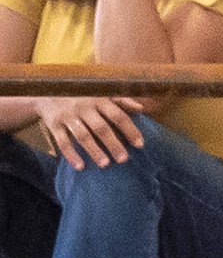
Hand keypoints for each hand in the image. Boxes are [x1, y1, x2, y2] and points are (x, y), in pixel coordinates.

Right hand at [34, 96, 148, 171]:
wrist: (46, 91)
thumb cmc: (82, 95)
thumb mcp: (101, 93)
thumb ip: (121, 100)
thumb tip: (142, 108)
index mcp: (99, 100)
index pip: (118, 116)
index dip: (130, 130)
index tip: (140, 145)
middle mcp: (84, 108)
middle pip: (101, 128)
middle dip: (113, 144)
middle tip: (124, 160)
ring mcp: (68, 116)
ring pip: (82, 135)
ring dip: (94, 150)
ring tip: (105, 164)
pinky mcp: (54, 124)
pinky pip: (62, 141)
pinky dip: (71, 154)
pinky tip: (80, 167)